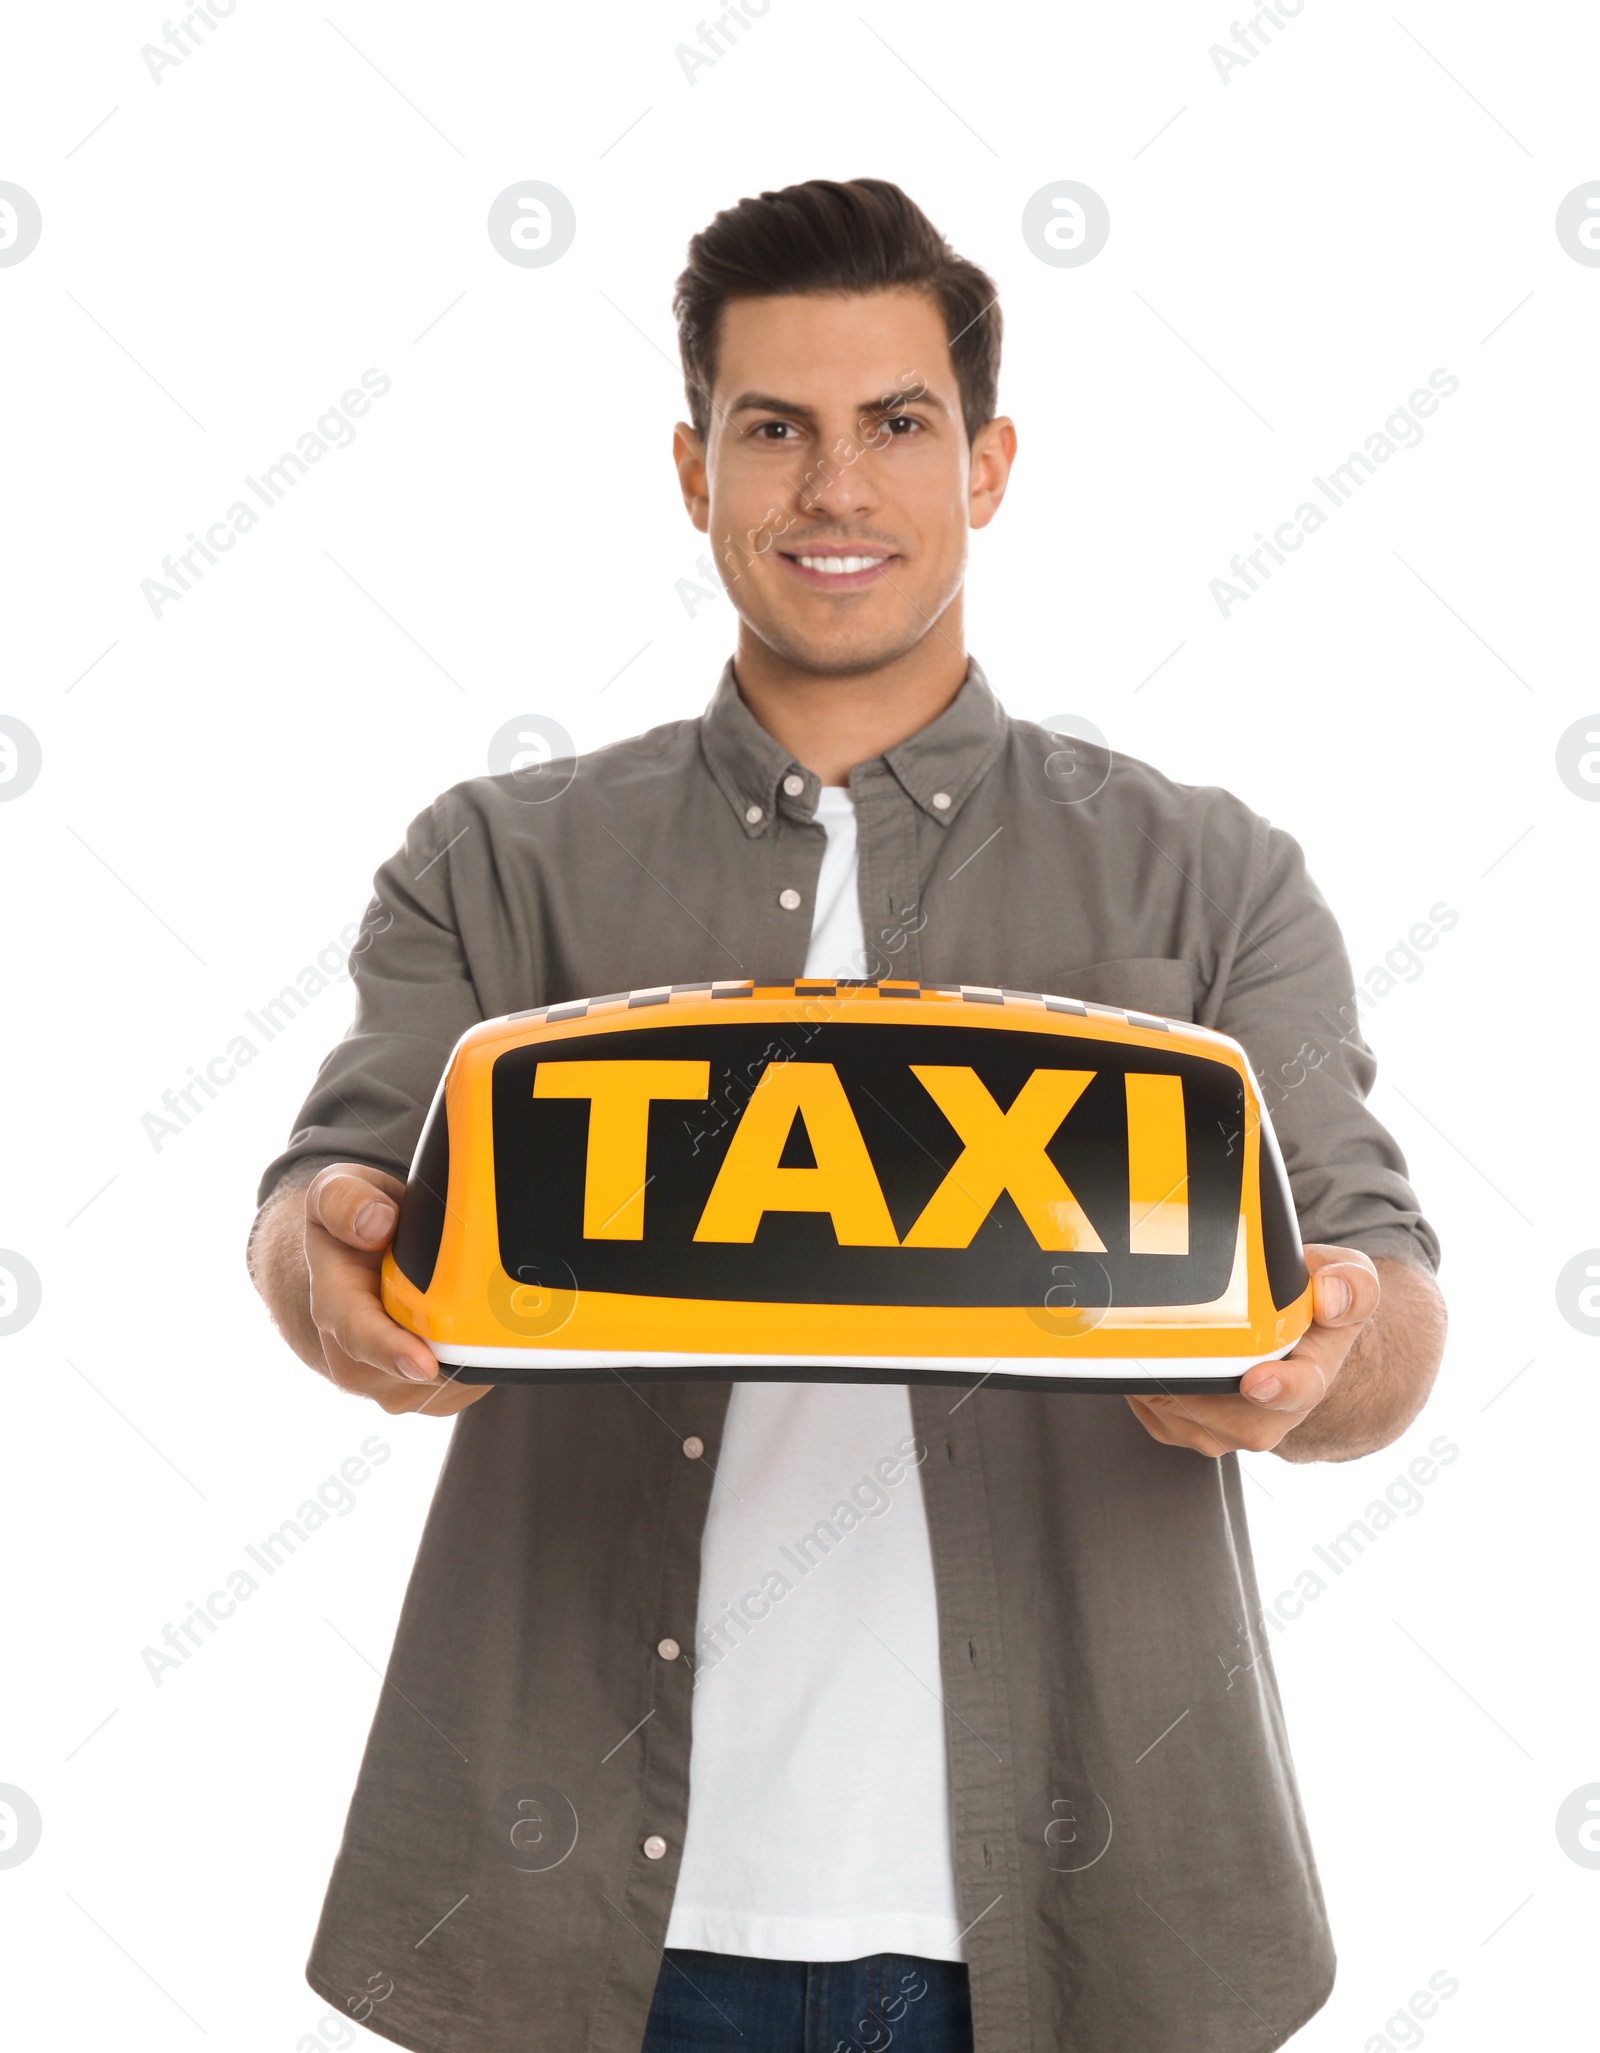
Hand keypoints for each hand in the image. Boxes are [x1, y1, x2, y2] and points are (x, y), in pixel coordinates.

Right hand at [303, 1164, 493, 1416]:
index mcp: (335, 1306)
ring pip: (446, 1382)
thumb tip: (377, 1224)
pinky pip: (463, 1388)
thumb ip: (345, 1202)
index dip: (393, 1352)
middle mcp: (355, 1358)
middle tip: (492, 1301)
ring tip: (475, 1301)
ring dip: (470, 1350)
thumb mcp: (335, 1193)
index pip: (360, 1337)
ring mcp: (389, 1383)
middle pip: (417, 1368)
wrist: (353, 1270)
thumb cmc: (350, 1230)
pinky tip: (476, 1324)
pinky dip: (478, 1359)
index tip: (424, 1362)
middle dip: (456, 1343)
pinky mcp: (423, 1396)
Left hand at [1125, 1244, 1380, 1458]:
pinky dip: (1142, 1378)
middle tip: (1165, 1332)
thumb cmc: (1314, 1311)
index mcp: (1311, 1376)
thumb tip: (1329, 1296)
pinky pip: (1153, 1411)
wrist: (1292, 1348)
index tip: (1256, 1380)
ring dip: (1162, 1373)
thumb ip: (1350, 1283)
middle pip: (1225, 1409)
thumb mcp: (1349, 1282)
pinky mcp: (1187, 1430)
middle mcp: (1271, 1415)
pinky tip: (1150, 1348)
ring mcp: (1227, 1430)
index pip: (1299, 1392)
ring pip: (1182, 1411)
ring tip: (1157, 1329)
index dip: (1276, 1389)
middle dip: (1193, 1374)